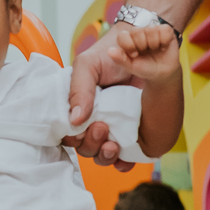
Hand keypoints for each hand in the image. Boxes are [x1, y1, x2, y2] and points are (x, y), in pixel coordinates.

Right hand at [65, 27, 141, 168]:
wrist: (140, 46)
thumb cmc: (108, 55)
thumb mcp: (87, 66)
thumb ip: (79, 90)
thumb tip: (75, 120)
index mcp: (78, 109)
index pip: (69, 134)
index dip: (73, 138)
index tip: (82, 128)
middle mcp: (94, 122)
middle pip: (86, 149)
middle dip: (91, 145)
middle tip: (101, 127)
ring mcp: (115, 129)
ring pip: (103, 156)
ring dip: (105, 156)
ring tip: (113, 144)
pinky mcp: (134, 133)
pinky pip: (127, 158)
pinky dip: (124, 163)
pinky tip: (124, 158)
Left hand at [105, 22, 179, 83]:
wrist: (163, 73)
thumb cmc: (145, 68)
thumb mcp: (132, 67)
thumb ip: (121, 59)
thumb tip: (109, 51)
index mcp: (127, 39)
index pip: (123, 36)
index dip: (129, 46)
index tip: (135, 55)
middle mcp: (138, 32)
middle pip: (136, 32)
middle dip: (142, 46)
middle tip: (146, 52)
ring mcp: (151, 29)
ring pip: (151, 30)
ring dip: (154, 44)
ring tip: (154, 50)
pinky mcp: (165, 29)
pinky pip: (164, 30)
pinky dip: (164, 41)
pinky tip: (163, 46)